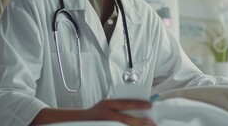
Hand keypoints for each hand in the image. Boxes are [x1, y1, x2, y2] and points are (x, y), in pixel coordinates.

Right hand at [31, 99, 154, 125]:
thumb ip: (119, 107)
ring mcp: (102, 124)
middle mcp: (104, 114)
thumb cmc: (95, 114)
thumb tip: (138, 109)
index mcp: (106, 104)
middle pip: (124, 119)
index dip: (138, 104)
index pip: (124, 103)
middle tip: (151, 123)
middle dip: (139, 122)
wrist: (76, 121)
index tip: (150, 105)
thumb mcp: (106, 106)